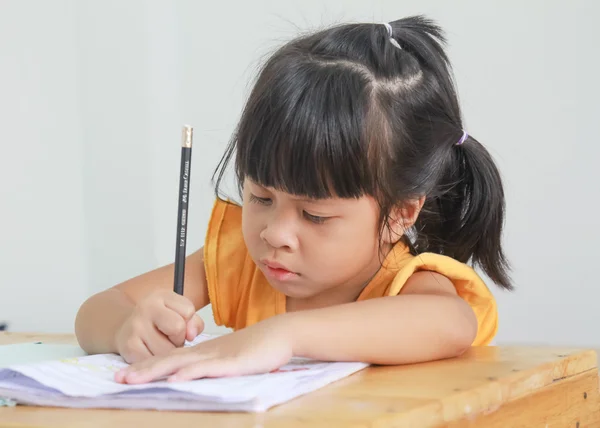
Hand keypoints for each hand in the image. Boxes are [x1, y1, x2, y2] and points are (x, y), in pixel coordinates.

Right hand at [114, 290, 204, 363]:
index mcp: (161, 296)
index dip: (188, 322)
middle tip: (170, 338)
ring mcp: (135, 327)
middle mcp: (146, 308)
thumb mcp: (178, 313)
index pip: (188, 311)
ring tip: (160, 346)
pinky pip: (155, 361)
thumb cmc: (158, 321)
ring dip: (168, 353)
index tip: (179, 323)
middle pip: (178, 328)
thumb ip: (193, 322)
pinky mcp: (129, 347)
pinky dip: (157, 363)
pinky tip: (151, 353)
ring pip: (167, 349)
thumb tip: (191, 335)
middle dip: (179, 338)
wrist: (125, 328)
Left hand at [114, 315, 292, 383]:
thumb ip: (214, 365)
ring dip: (155, 372)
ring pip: (180, 364)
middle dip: (142, 371)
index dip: (148, 368)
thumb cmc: (258, 347)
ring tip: (133, 379)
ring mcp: (217, 357)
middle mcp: (205, 353)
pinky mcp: (231, 363)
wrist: (280, 334)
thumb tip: (198, 375)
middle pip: (168, 361)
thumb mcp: (231, 358)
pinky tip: (175, 379)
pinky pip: (206, 368)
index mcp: (204, 352)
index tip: (127, 375)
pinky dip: (188, 373)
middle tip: (118, 380)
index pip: (170, 359)